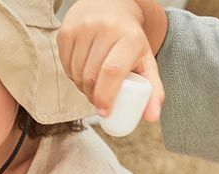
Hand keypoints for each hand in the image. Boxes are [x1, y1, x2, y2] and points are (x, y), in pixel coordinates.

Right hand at [58, 0, 164, 120]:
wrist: (111, 4)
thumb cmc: (129, 38)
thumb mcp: (145, 60)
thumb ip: (153, 90)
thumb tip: (153, 118)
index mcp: (129, 37)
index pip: (111, 72)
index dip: (105, 97)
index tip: (104, 112)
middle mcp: (105, 28)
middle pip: (91, 76)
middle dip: (93, 97)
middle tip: (99, 101)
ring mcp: (83, 28)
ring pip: (77, 74)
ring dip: (82, 88)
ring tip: (92, 85)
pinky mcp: (67, 31)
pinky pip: (66, 65)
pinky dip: (73, 76)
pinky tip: (82, 71)